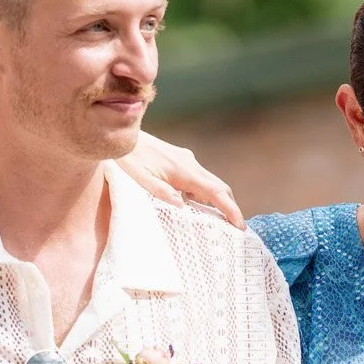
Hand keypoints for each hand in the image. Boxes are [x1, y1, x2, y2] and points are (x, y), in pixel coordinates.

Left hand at [119, 132, 243, 228]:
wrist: (123, 135)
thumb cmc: (129, 159)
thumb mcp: (140, 179)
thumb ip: (161, 192)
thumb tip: (182, 206)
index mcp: (183, 171)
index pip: (215, 192)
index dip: (230, 209)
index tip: (240, 225)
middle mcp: (190, 164)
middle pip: (220, 187)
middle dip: (230, 206)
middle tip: (236, 227)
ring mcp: (187, 160)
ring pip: (211, 182)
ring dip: (219, 200)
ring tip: (220, 221)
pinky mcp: (181, 160)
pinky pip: (200, 178)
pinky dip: (205, 193)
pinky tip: (196, 205)